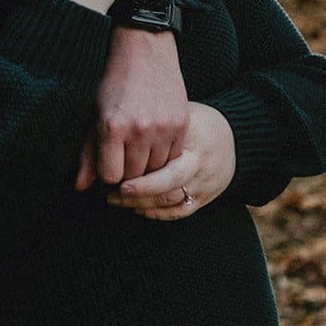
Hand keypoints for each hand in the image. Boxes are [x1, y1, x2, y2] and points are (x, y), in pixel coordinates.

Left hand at [75, 27, 188, 187]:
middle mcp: (139, 129)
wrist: (145, 51)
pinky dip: (165, 156)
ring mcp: (163, 128)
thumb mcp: (94, 115)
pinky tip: (155, 141)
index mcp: (112, 127)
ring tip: (139, 147)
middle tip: (124, 156)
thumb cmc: (114, 84)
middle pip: (134, 176)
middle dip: (127, 171)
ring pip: (156, 170)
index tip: (108, 165)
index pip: (110, 176)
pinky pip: (174, 158)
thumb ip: (87, 153)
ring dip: (147, 165)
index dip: (107, 174)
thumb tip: (80, 187)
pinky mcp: (182, 124)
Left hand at [106, 101, 236, 218]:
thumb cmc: (184, 118)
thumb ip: (129, 129)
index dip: (131, 164)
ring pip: (171, 197)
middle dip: (137, 189)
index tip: (107, 169)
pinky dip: (156, 213)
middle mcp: (197, 153)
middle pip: (167, 178)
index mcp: (184, 127)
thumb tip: (95, 145)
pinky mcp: (207, 193)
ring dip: (141, 203)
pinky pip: (180, 210)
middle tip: (111, 192)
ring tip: (116, 199)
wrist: (230, 130)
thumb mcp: (161, 112)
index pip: (155, 150)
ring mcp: (205, 175)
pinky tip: (137, 208)